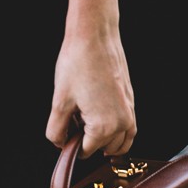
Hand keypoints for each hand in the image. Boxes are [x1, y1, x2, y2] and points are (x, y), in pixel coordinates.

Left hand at [46, 31, 136, 157]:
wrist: (95, 36)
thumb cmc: (78, 64)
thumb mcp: (59, 102)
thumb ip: (56, 130)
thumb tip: (60, 143)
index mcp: (104, 127)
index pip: (85, 151)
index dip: (71, 144)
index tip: (65, 130)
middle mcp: (122, 122)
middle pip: (103, 148)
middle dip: (88, 139)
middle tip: (74, 119)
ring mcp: (130, 111)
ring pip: (120, 143)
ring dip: (105, 140)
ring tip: (86, 122)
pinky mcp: (131, 101)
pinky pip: (129, 129)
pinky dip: (118, 133)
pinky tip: (102, 122)